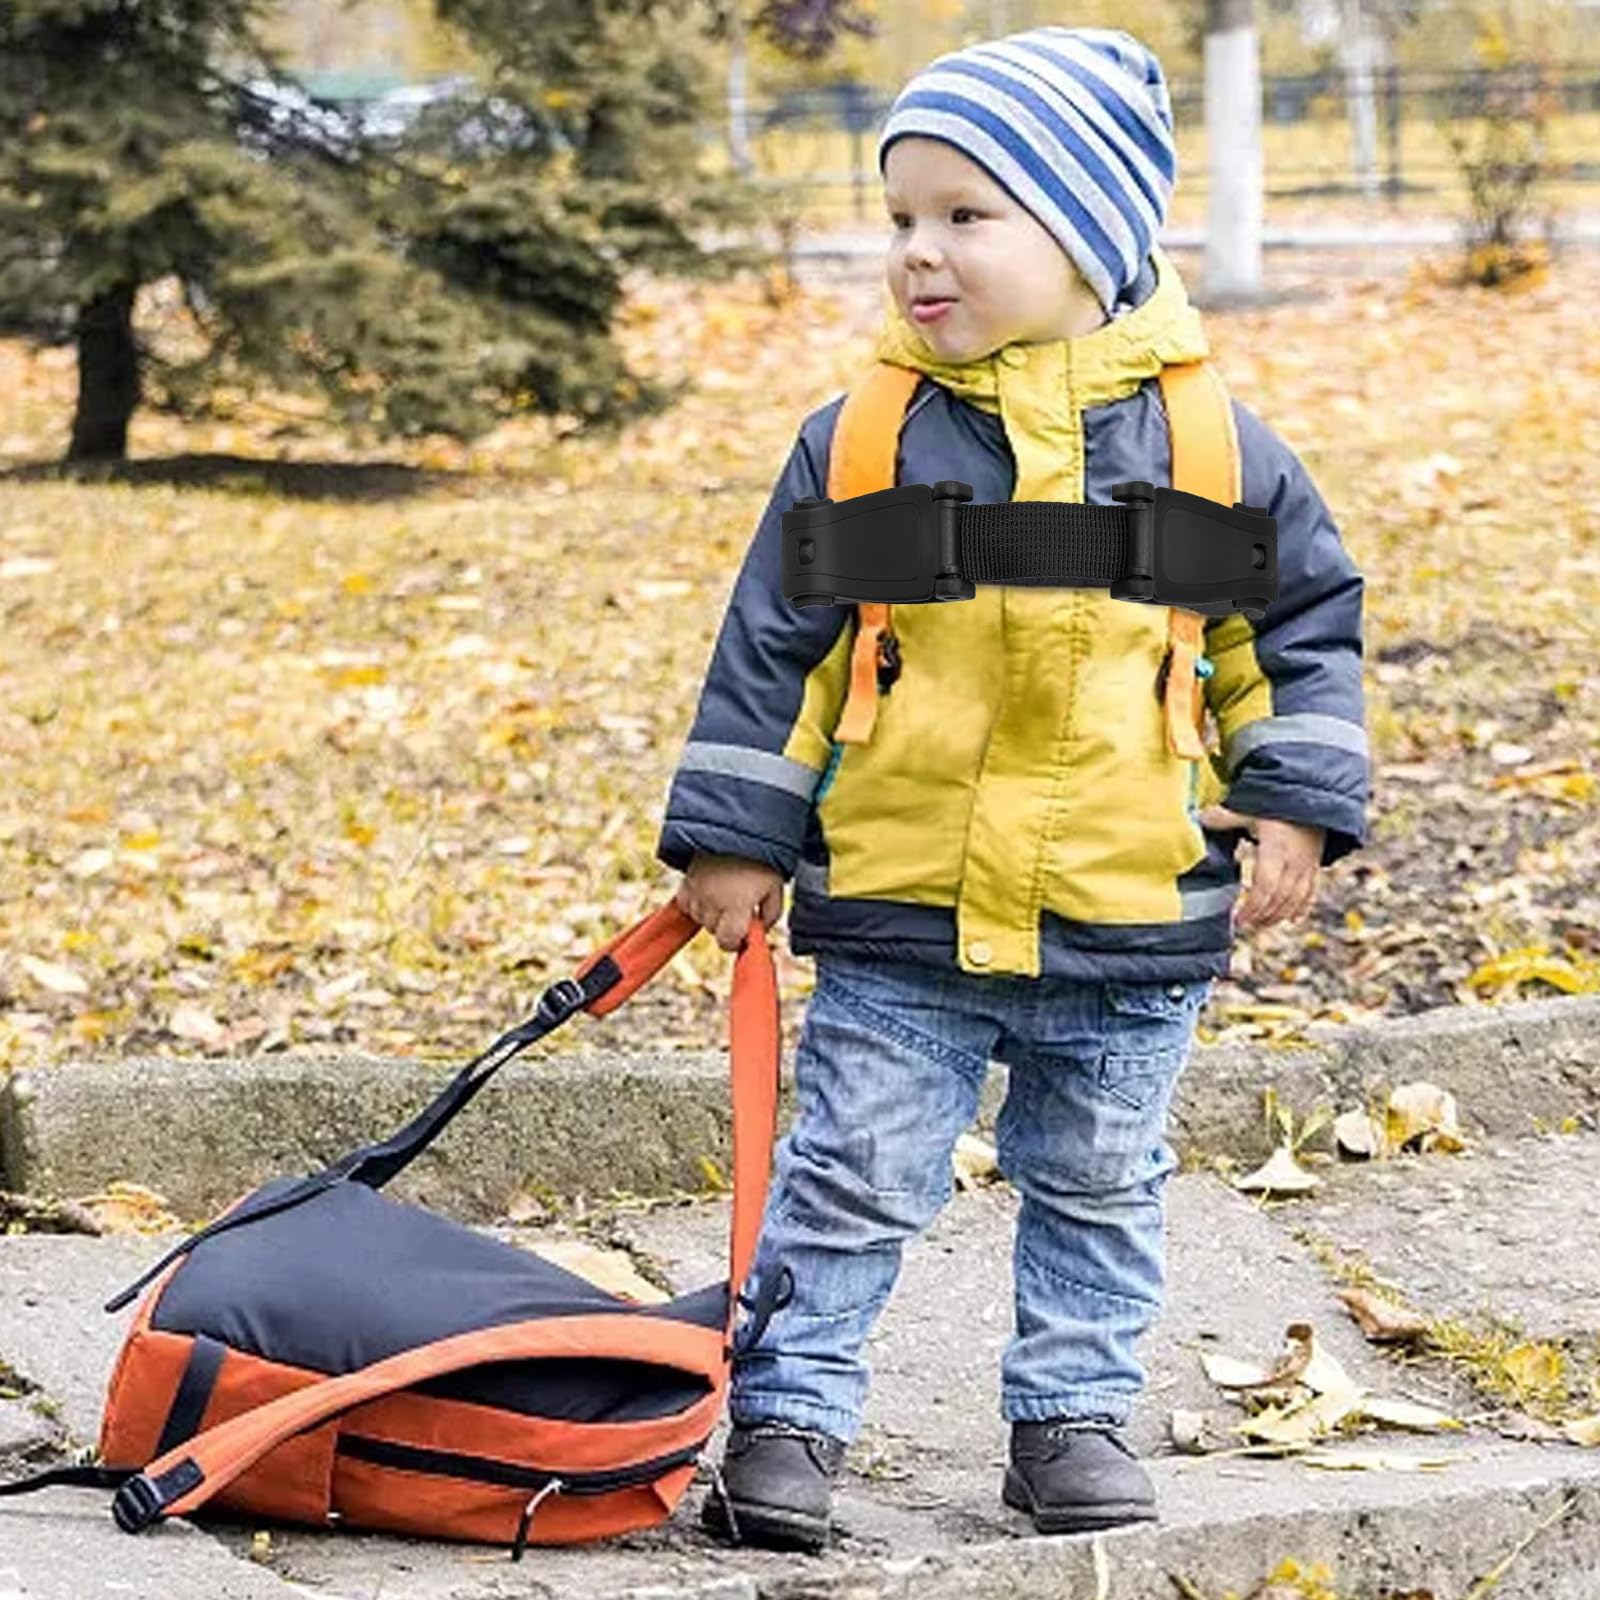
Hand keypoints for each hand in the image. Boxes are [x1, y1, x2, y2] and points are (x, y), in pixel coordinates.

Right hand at [674, 853, 785, 951]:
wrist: (738, 828)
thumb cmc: (760, 859)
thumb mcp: (775, 887)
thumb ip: (771, 915)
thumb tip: (760, 930)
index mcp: (737, 905)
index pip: (727, 942)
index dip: (736, 942)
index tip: (743, 932)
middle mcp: (713, 901)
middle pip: (713, 931)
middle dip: (726, 925)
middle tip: (738, 906)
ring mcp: (697, 891)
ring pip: (699, 919)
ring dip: (711, 914)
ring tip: (725, 895)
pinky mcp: (686, 881)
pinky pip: (686, 905)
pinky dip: (696, 904)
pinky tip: (710, 893)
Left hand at [1196, 805, 1324, 930]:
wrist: (1314, 795)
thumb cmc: (1277, 802)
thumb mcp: (1250, 808)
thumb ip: (1225, 817)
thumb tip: (1198, 817)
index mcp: (1276, 850)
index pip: (1265, 886)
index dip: (1252, 906)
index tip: (1238, 919)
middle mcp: (1294, 862)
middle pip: (1280, 898)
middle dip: (1262, 915)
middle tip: (1246, 925)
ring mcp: (1307, 865)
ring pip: (1296, 899)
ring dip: (1278, 915)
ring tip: (1261, 925)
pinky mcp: (1315, 865)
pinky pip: (1311, 892)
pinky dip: (1302, 907)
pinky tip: (1292, 919)